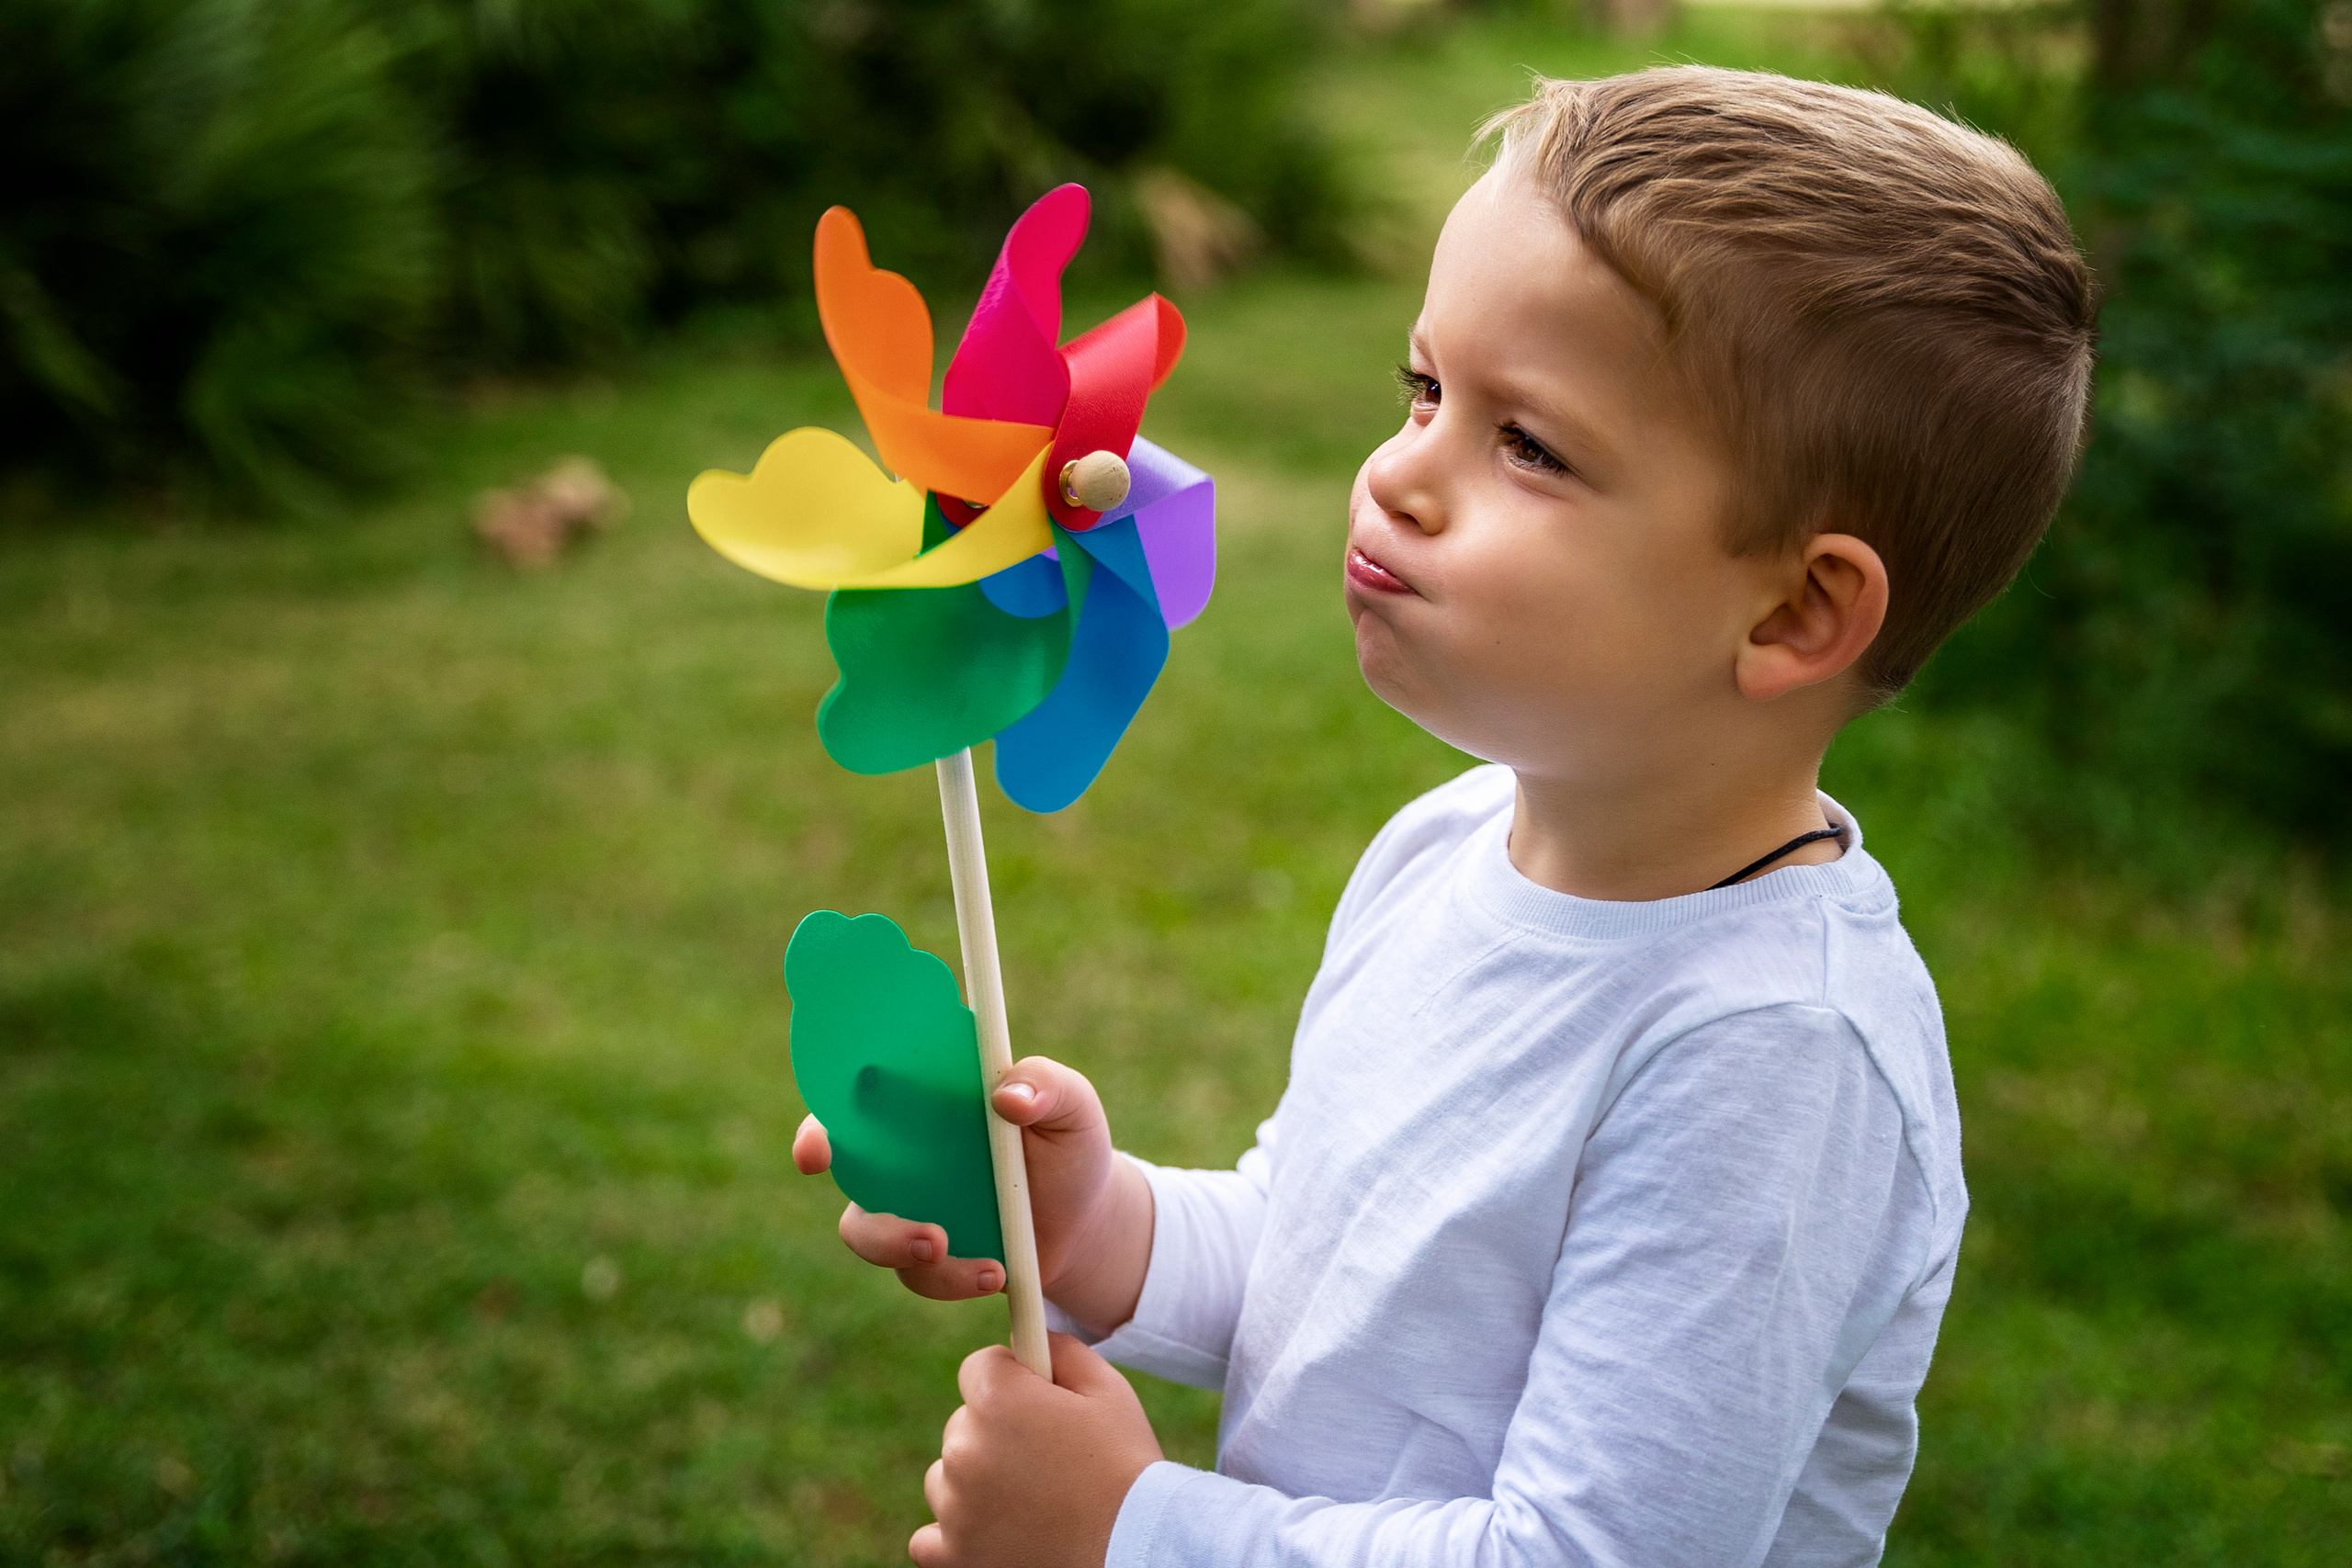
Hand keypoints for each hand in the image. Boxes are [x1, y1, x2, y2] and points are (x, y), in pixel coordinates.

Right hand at [793, 1056, 1153, 1332]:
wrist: (1085, 1220)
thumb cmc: (1069, 1145)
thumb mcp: (1072, 1107)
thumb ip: (1046, 1087)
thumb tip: (1008, 1096)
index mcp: (926, 1099)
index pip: (855, 1095)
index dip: (822, 1119)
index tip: (817, 1150)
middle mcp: (901, 1152)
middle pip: (842, 1166)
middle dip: (853, 1204)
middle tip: (911, 1222)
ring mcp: (908, 1207)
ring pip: (867, 1232)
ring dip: (898, 1244)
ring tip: (944, 1247)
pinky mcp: (927, 1259)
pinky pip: (917, 1275)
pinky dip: (952, 1278)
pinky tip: (998, 1271)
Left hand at [910, 1333, 1161, 1567]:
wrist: (1137, 1549)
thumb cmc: (1126, 1469)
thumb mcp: (1108, 1391)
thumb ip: (1061, 1349)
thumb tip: (1030, 1335)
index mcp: (999, 1401)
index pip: (978, 1368)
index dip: (1010, 1380)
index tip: (1035, 1402)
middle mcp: (965, 1451)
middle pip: (963, 1424)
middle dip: (996, 1432)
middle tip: (1045, 1460)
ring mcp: (954, 1510)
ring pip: (947, 1478)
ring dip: (975, 1483)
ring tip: (1030, 1501)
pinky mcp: (951, 1558)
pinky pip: (930, 1537)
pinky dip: (956, 1535)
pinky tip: (996, 1532)